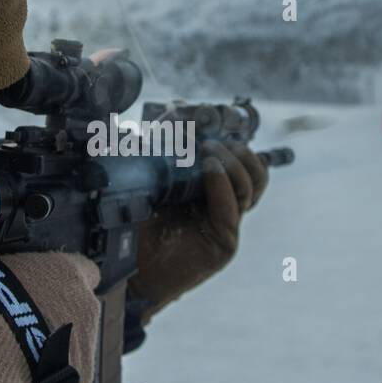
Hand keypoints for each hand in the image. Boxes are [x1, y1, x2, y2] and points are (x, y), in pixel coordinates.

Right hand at [0, 251, 100, 382]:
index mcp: (66, 271)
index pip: (80, 266)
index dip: (59, 277)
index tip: (40, 286)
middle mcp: (85, 305)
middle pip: (77, 307)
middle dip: (53, 314)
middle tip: (20, 323)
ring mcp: (87, 344)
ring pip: (72, 342)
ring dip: (50, 346)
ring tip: (14, 355)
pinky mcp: (80, 380)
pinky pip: (65, 374)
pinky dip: (47, 375)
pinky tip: (19, 376)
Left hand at [128, 139, 268, 323]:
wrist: (126, 271)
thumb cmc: (133, 227)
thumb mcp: (147, 181)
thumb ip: (162, 152)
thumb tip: (171, 111)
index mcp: (208, 191)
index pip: (238, 161)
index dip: (231, 140)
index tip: (208, 121)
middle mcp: (222, 207)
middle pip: (255, 174)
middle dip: (239, 150)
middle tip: (213, 138)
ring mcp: (226, 226)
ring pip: (252, 188)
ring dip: (233, 163)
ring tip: (210, 149)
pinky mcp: (223, 244)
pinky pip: (231, 208)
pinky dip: (223, 183)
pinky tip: (210, 166)